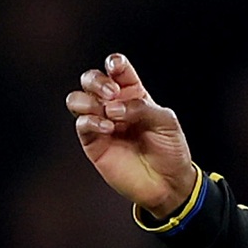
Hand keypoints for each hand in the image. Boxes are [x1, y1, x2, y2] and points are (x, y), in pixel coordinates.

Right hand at [67, 53, 200, 220]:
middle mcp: (113, 105)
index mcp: (133, 94)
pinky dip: (91, 121)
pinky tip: (108, 128)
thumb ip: (141, 107)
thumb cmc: (170, 150)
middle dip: (97, 81)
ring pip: (77, 99)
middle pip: (91, 79)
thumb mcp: (166, 122)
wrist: (167, 184)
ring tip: (108, 112)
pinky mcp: (93, 143)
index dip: (114, 63)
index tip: (116, 68)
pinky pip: (82, 124)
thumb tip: (112, 107)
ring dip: (88, 100)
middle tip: (112, 93)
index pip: (117, 69)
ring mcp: (101, 123)